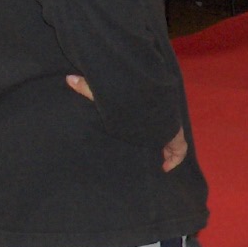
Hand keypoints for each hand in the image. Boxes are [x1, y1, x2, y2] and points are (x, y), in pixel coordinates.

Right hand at [67, 77, 188, 172]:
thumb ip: (87, 88)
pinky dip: (174, 159)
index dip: (148, 127)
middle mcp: (158, 117)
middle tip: (149, 152)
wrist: (144, 97)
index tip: (141, 136)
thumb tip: (68, 78)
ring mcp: (169, 126)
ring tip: (157, 163)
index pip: (150, 118)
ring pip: (172, 140)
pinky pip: (178, 150)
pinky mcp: (175, 135)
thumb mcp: (104, 92)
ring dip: (166, 151)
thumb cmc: (126, 94)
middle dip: (158, 141)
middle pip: (162, 130)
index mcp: (145, 108)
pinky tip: (165, 168)